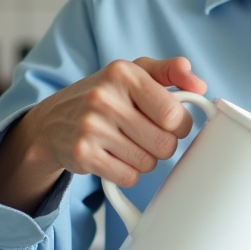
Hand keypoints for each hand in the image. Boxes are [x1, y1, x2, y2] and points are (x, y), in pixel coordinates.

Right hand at [0, 56, 206, 212]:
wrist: (51, 123)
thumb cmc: (104, 96)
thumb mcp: (133, 73)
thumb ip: (170, 72)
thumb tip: (199, 83)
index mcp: (123, 73)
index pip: (174, 114)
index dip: (180, 125)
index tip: (171, 123)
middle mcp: (104, 98)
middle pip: (165, 143)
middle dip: (164, 145)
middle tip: (148, 136)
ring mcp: (90, 127)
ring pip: (149, 163)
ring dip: (146, 159)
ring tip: (128, 144)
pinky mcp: (82, 155)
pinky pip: (129, 177)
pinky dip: (128, 172)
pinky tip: (115, 157)